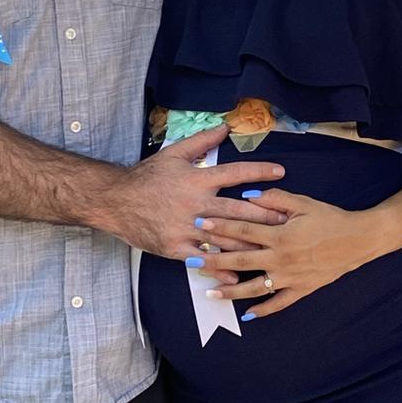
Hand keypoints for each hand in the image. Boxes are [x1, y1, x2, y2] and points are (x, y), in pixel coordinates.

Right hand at [100, 127, 288, 258]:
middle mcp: (195, 204)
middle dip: (264, 215)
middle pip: (237, 210)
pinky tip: (236, 275)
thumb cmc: (146, 177)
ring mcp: (185, 227)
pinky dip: (219, 268)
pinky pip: (201, 259)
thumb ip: (201, 141)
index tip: (281, 172)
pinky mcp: (175, 247)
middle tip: (287, 220)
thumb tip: (225, 127)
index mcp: (196, 179)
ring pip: (224, 237)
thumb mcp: (173, 154)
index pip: (234, 173)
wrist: (114, 201)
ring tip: (272, 248)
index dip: (258, 171)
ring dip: (250, 243)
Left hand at [195, 191, 386, 318]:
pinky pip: (279, 304)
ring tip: (209, 294)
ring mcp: (290, 277)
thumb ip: (275, 199)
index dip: (219, 227)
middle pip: (240, 261)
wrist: (359, 239)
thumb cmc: (331, 218)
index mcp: (280, 235)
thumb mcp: (304, 203)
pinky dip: (263, 311)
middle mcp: (281, 258)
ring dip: (230, 291)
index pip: (243, 231)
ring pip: (254, 288)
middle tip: (192, 261)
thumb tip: (248, 196)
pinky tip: (247, 315)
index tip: (199, 224)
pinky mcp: (302, 289)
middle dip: (214, 261)